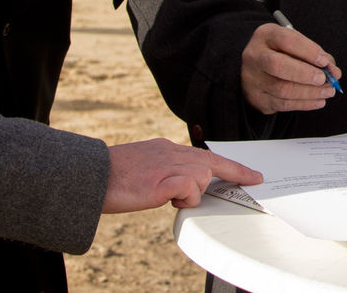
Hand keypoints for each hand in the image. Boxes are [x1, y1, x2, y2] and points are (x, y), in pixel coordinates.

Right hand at [101, 138, 261, 212]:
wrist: (91, 176)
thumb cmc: (111, 177)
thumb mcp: (143, 168)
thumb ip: (164, 172)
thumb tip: (177, 188)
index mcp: (165, 148)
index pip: (203, 155)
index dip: (229, 165)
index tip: (250, 172)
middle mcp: (170, 151)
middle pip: (211, 163)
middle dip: (236, 172)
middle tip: (255, 179)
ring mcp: (168, 164)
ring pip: (202, 176)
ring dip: (192, 193)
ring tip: (166, 197)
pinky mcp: (164, 179)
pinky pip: (190, 189)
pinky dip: (184, 199)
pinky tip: (165, 199)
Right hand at [240, 21, 339, 114]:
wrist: (257, 70)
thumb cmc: (281, 54)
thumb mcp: (294, 45)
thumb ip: (314, 54)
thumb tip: (333, 71)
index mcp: (265, 36)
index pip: (286, 40)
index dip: (308, 51)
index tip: (325, 61)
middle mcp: (254, 56)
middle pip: (278, 65)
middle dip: (306, 74)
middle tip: (324, 79)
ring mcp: (252, 79)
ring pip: (282, 89)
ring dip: (310, 92)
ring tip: (328, 91)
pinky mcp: (257, 98)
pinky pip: (283, 104)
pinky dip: (305, 104)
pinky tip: (319, 100)